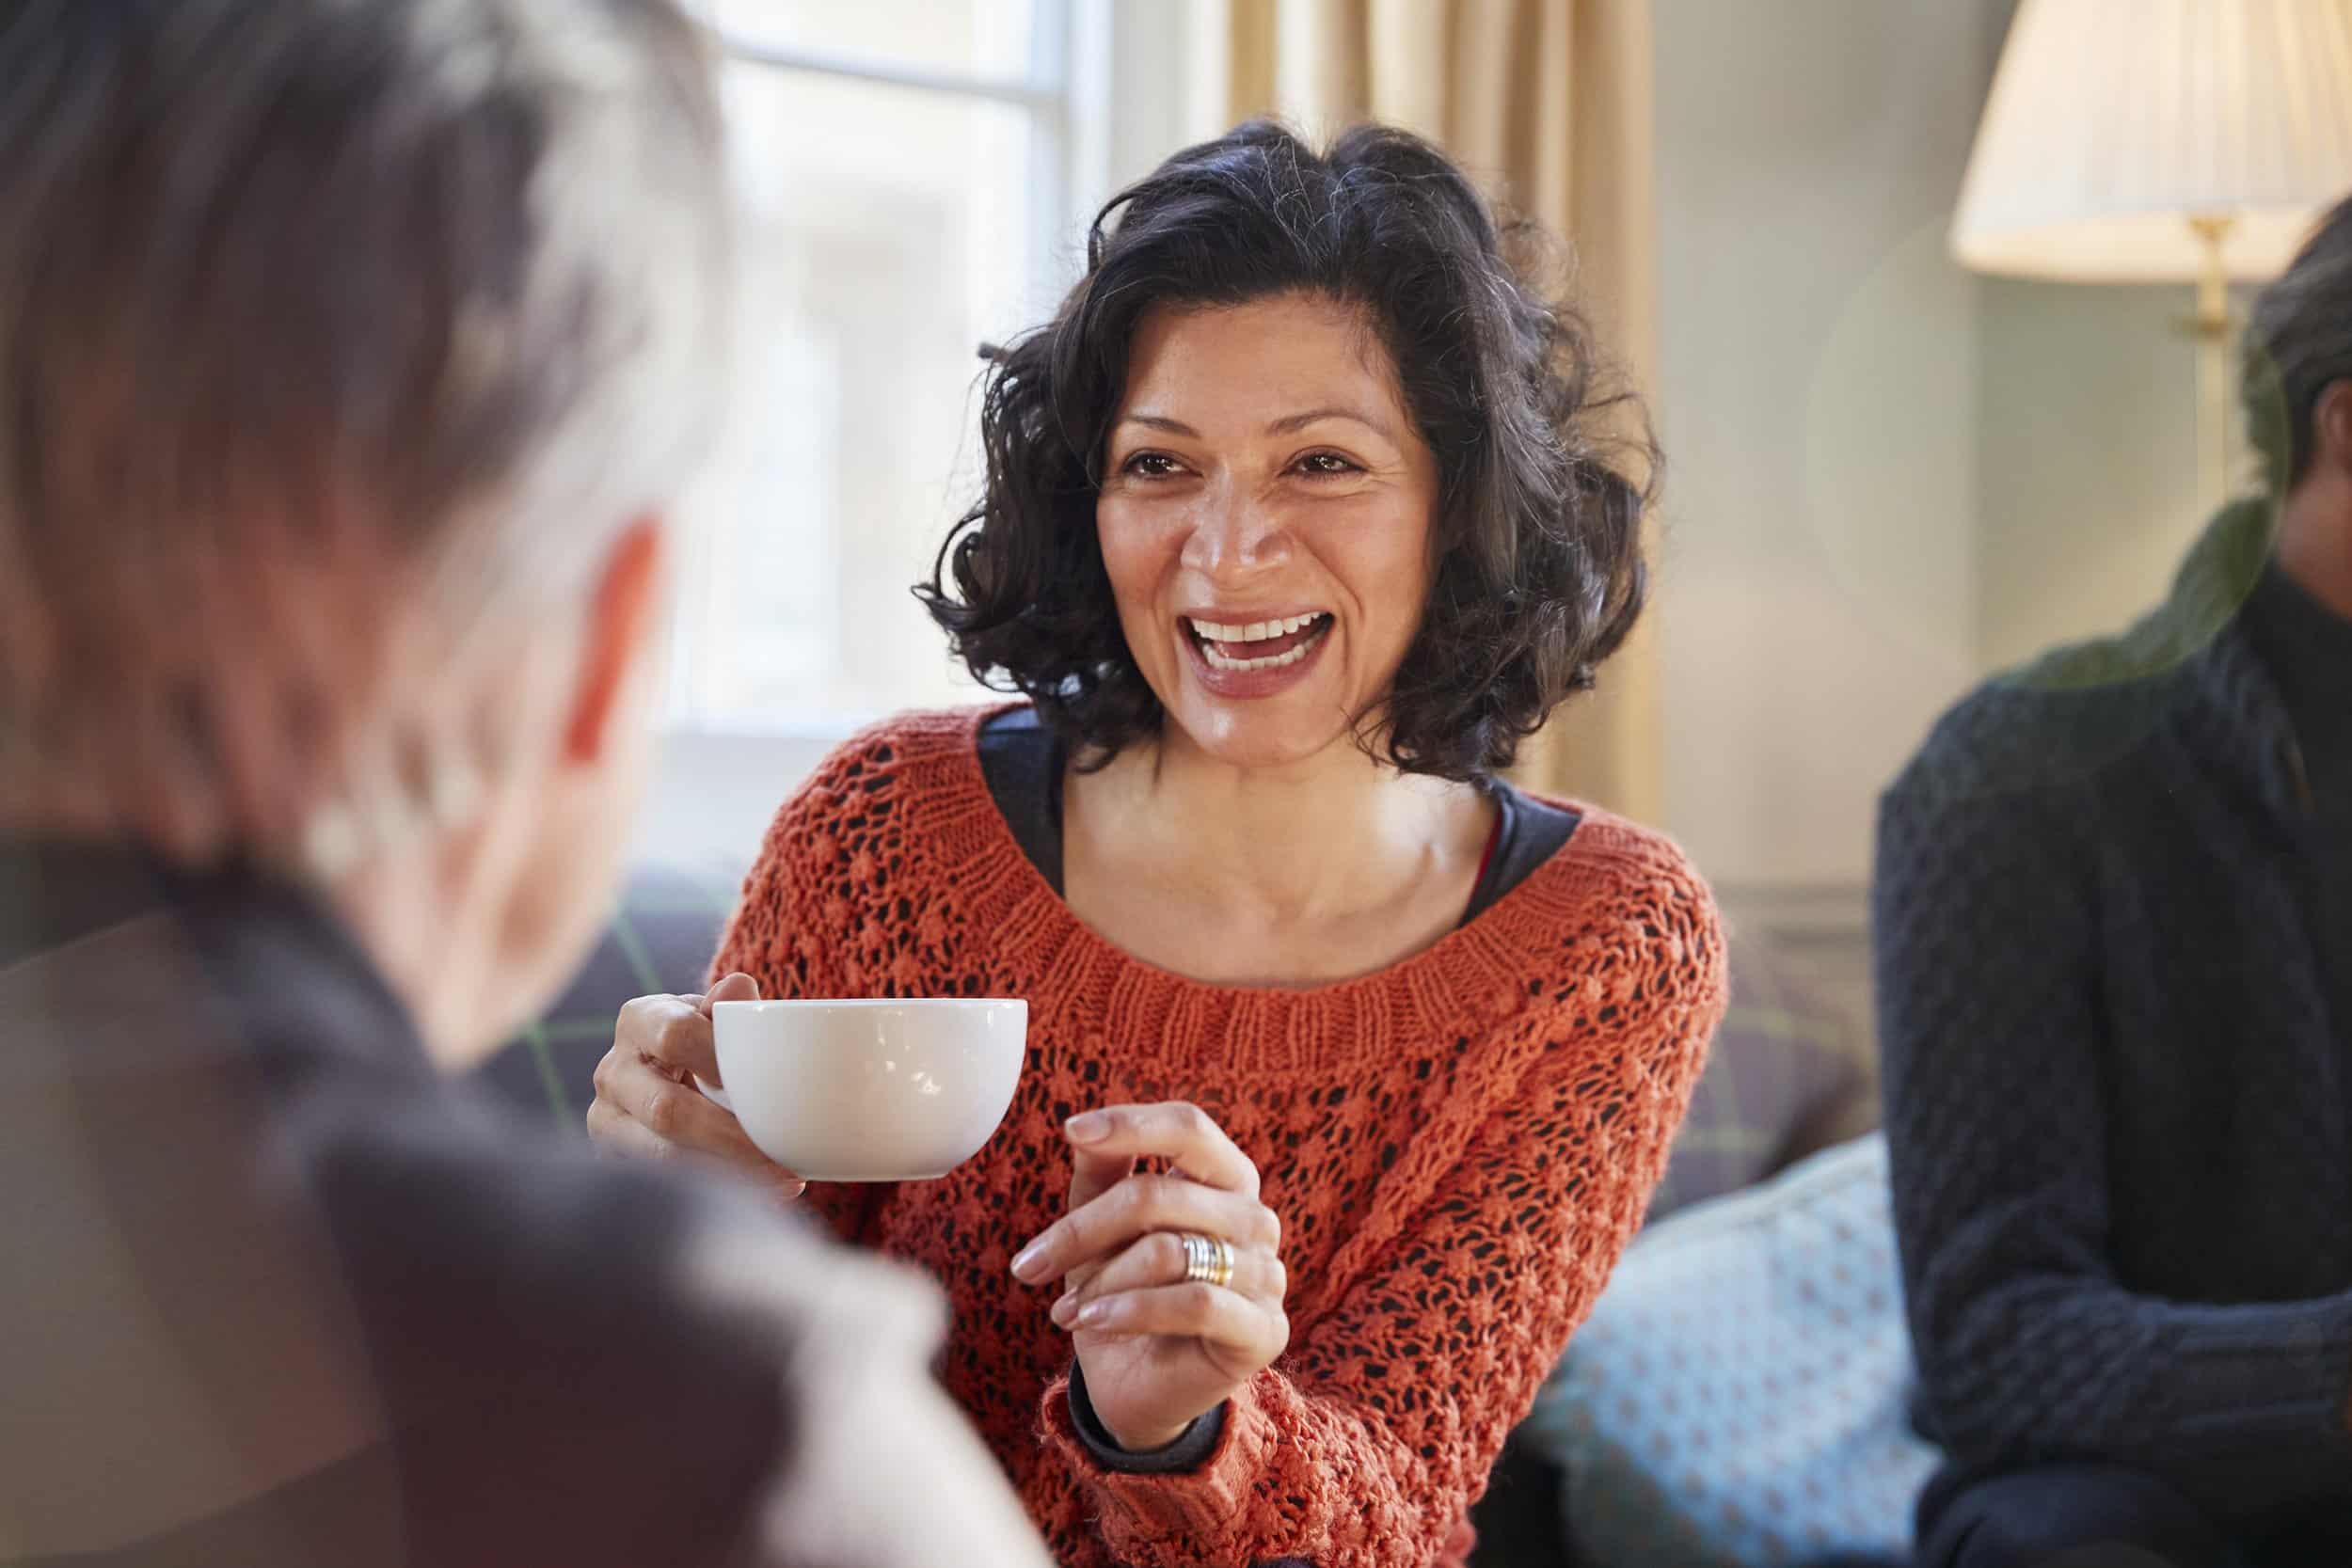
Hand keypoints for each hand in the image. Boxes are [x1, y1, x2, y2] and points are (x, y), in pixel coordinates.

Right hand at [586, 971, 805, 1200]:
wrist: (670, 1076)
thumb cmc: (705, 1043)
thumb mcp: (716, 1018)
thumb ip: (730, 1008)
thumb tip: (738, 988)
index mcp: (639, 1021)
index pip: (676, 1036)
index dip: (721, 1061)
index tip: (764, 1086)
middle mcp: (612, 1071)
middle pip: (666, 1110)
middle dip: (730, 1138)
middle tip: (784, 1157)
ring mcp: (606, 1121)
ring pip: (663, 1157)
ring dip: (729, 1173)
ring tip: (784, 1179)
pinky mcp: (615, 1161)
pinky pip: (665, 1183)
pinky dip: (719, 1189)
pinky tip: (763, 1194)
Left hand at [1010, 1102, 1288, 1451]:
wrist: (1136, 1386)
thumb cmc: (1121, 1292)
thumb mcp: (1101, 1229)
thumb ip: (1102, 1175)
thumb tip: (1082, 1129)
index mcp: (1225, 1178)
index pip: (1189, 1128)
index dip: (1131, 1124)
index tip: (1072, 1131)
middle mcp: (1255, 1218)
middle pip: (1160, 1195)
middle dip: (1083, 1230)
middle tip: (1030, 1265)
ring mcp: (1267, 1274)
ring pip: (1169, 1252)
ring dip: (1101, 1281)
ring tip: (1066, 1309)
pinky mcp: (1263, 1330)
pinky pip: (1195, 1303)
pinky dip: (1132, 1309)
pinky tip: (1094, 1322)